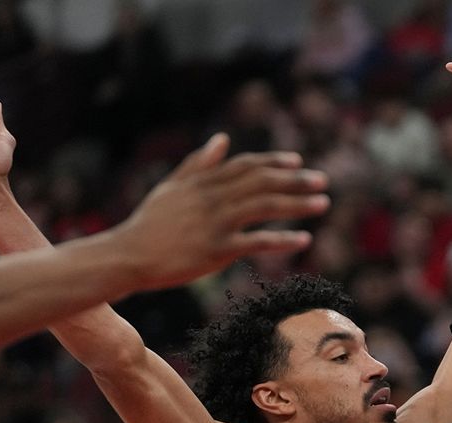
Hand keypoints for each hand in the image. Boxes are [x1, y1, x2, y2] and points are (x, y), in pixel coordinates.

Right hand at [115, 134, 331, 287]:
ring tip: (322, 204)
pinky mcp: (217, 250)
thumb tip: (222, 139)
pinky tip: (304, 239)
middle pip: (262, 182)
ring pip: (265, 207)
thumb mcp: (172, 187)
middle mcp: (213, 198)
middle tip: (322, 180)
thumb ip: (199, 163)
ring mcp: (215, 223)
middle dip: (295, 180)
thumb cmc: (149, 224)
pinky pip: (257, 242)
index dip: (273, 162)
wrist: (128, 255)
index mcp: (204, 182)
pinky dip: (283, 239)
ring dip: (297, 204)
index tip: (297, 161)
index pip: (246, 166)